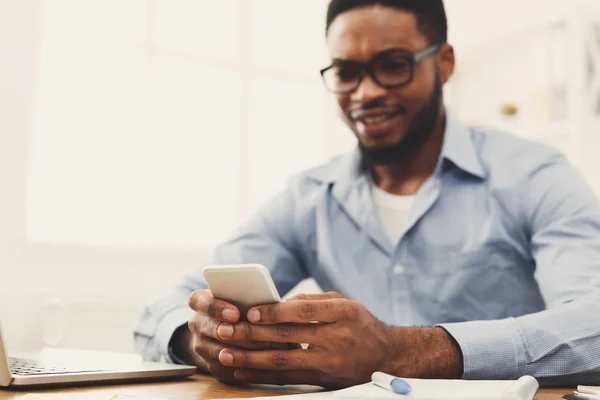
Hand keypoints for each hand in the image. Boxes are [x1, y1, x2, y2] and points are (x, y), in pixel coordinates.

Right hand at [185, 289, 294, 384]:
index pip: (200, 302)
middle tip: (260, 335)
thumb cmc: (237, 306)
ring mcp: (201, 346)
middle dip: (237, 333)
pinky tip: (266, 363)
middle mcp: (196, 323)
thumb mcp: (239, 297)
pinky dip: (247, 366)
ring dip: (246, 351)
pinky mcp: (210, 365)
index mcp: (200, 302)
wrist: (221, 331)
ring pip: (220, 351)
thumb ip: (249, 299)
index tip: (235, 314)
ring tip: (270, 349)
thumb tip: (274, 304)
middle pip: (212, 329)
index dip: (216, 308)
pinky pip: (227, 368)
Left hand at [215, 293, 462, 388]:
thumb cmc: (361, 324)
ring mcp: (331, 362)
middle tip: (225, 332)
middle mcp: (337, 338)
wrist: (388, 356)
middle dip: (252, 335)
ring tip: (226, 355)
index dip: (273, 313)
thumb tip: (276, 304)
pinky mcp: (324, 380)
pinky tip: (243, 372)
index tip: (249, 312)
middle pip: (287, 337)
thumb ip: (313, 302)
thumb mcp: (345, 304)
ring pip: (283, 361)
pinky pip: (288, 378)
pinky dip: (262, 376)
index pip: (302, 311)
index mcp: (343, 313)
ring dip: (251, 359)